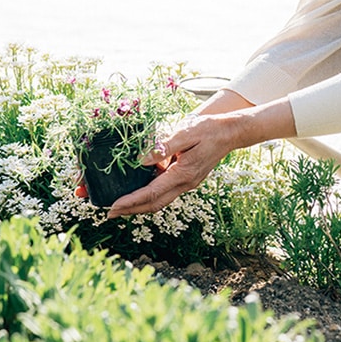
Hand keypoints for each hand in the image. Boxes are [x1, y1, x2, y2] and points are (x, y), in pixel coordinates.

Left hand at [105, 97, 295, 218]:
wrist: (230, 131)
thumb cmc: (208, 128)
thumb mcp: (185, 132)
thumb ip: (162, 146)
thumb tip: (140, 160)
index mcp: (183, 174)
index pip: (151, 194)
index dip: (130, 201)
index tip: (112, 207)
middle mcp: (185, 183)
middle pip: (154, 204)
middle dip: (131, 210)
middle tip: (110, 213)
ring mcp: (187, 182)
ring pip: (159, 200)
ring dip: (139, 205)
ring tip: (120, 205)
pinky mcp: (187, 177)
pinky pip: (165, 190)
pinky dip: (149, 194)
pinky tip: (138, 189)